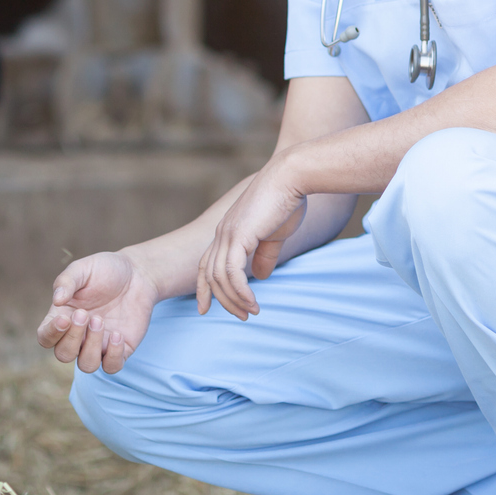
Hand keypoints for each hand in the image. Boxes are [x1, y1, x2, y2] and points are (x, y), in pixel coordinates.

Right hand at [36, 251, 160, 374]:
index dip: (51, 334)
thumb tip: (56, 300)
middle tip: (85, 314)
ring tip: (100, 320)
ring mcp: (99, 344)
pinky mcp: (120, 349)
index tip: (64, 318)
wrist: (138, 274)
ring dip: (92, 346)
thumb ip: (66, 281)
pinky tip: (118, 334)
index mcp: (62, 316)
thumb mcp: (83, 269)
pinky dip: (113, 355)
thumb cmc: (105, 270)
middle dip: (73, 338)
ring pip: (87, 364)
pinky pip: (112, 366)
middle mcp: (78, 335)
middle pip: (64, 354)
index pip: (45, 337)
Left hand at [196, 159, 306, 321]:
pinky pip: (232, 272)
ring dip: (234, 299)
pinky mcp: (239, 236)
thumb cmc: (287, 201)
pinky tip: (252, 302)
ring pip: (219, 277)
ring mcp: (228, 233)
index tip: (205, 308)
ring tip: (250, 313)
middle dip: (221, 300)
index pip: (206, 263)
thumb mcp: (275, 234)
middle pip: (209, 274)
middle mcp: (222, 232)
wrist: (291, 177)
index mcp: (228, 231)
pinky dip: (240, 291)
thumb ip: (265, 255)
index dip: (204, 286)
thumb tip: (260, 276)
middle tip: (240, 317)